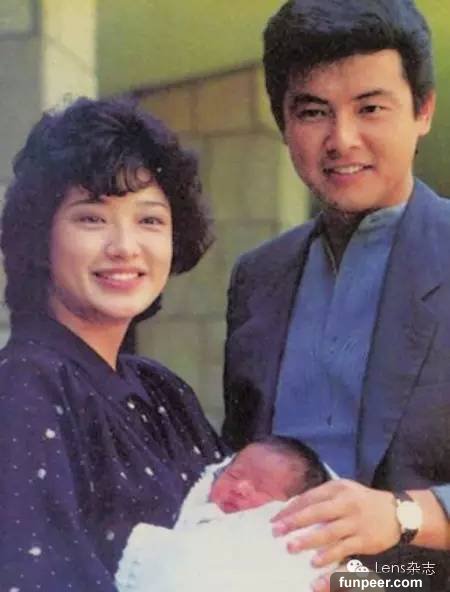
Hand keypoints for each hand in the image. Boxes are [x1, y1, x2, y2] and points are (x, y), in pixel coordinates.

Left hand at [271, 479, 399, 566]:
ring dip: (308, 541)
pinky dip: (328, 555)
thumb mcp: (343, 490)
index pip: (309, 497)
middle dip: (294, 522)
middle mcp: (346, 503)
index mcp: (337, 488)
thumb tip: (293, 508)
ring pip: (328, 532)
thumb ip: (321, 497)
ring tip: (291, 547)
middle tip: (276, 531)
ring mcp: (356, 522)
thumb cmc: (362, 500)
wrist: (397, 512)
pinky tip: (315, 561)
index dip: (291, 509)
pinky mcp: (364, 540)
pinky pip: (343, 548)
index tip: (275, 519)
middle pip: (316, 512)